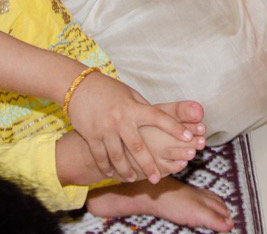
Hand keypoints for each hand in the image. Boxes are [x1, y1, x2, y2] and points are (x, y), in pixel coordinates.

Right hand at [68, 72, 203, 182]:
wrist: (78, 87)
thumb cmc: (107, 89)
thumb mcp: (129, 94)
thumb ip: (142, 107)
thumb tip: (158, 118)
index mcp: (133, 107)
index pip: (158, 118)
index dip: (174, 127)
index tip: (188, 137)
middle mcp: (120, 120)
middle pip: (138, 147)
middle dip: (148, 164)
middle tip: (156, 178)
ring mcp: (105, 129)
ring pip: (118, 157)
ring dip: (126, 171)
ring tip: (132, 179)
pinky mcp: (91, 136)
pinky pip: (100, 156)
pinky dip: (106, 167)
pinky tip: (112, 173)